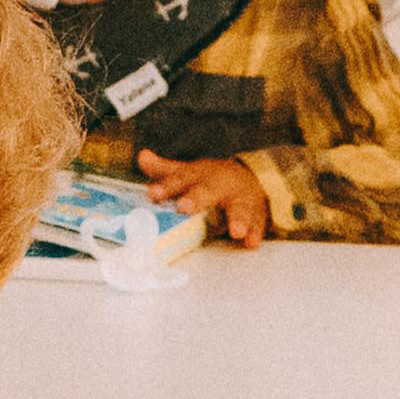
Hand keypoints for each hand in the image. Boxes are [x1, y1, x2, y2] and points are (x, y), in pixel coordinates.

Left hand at [139, 147, 278, 246]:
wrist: (248, 178)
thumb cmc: (211, 181)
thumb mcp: (188, 173)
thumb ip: (165, 171)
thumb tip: (142, 156)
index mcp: (200, 176)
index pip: (180, 179)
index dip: (166, 187)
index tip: (153, 194)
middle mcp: (219, 185)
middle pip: (208, 191)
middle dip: (197, 198)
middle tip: (185, 207)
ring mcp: (239, 198)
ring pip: (239, 207)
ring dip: (238, 218)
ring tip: (236, 231)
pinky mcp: (255, 212)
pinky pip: (257, 221)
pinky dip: (255, 231)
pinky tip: (252, 242)